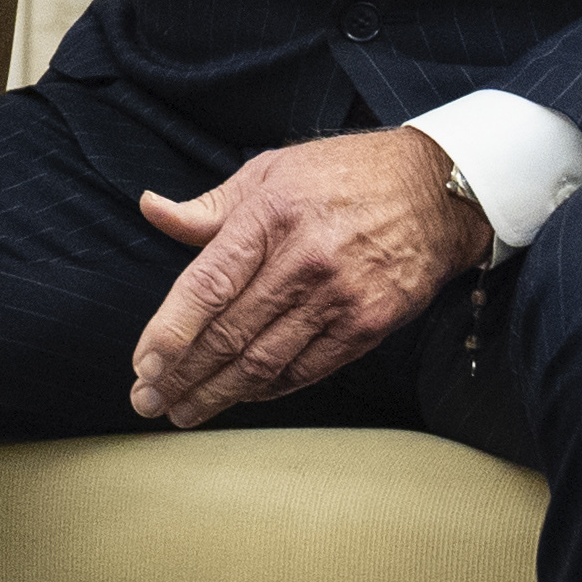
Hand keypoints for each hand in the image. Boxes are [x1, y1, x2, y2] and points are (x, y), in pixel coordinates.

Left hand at [124, 129, 491, 426]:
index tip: (143, 363)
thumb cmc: (345, 176)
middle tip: (147, 400)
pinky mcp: (369, 325)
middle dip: (181, 374)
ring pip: (264, 360)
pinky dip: (267, 388)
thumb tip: (151, 209)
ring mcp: (339, 297)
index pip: (208, 284)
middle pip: (229, 332)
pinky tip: (238, 396)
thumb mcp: (272, 171)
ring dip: (216, 392)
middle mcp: (304, 260)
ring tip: (181, 411)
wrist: (439, 193)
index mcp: (270, 215)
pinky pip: (306, 369)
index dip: (171, 331)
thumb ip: (211, 206)